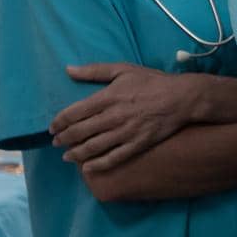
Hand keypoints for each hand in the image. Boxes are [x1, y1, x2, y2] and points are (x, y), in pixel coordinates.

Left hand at [51, 63, 199, 171]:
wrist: (182, 98)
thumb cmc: (153, 82)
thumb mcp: (124, 69)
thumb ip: (95, 70)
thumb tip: (68, 69)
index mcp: (107, 97)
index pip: (73, 113)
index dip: (59, 122)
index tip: (53, 127)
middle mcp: (113, 117)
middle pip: (79, 132)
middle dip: (63, 139)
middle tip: (57, 142)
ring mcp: (125, 132)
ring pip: (92, 147)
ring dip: (75, 153)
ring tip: (67, 156)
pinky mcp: (137, 144)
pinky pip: (113, 158)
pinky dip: (97, 164)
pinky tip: (87, 167)